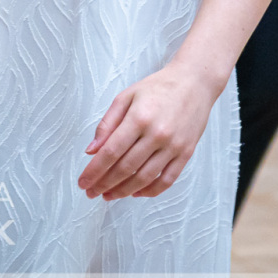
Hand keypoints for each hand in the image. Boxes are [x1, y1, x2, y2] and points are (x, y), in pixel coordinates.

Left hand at [79, 63, 218, 199]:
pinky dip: (150, 191)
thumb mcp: (126, 97)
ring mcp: (173, 146)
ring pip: (145, 178)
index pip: (111, 151)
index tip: (83, 181)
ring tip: (109, 195)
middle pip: (126, 168)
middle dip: (105, 183)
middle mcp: (157, 134)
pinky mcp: (186, 153)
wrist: (193, 82)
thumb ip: (107, 124)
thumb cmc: (157, 88)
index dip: (95, 170)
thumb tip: (92, 150)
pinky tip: (136, 193)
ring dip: (124, 191)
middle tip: (91, 192)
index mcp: (139, 118)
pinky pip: (167, 180)